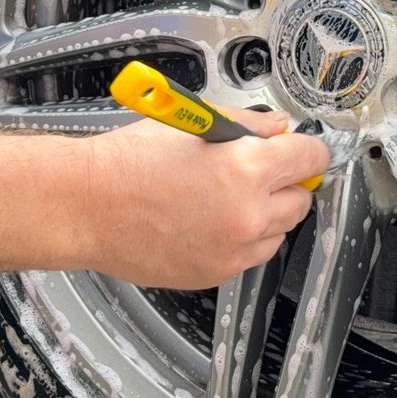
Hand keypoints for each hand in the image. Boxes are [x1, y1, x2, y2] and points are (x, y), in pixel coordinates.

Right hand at [77, 108, 331, 289]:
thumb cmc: (127, 162)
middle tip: (255, 170)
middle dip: (284, 183)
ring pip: (278, 233)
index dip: (305, 149)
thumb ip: (247, 124)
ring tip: (222, 197)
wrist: (86, 206)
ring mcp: (233, 251)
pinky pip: (248, 256)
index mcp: (247, 169)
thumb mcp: (193, 123)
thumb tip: (277, 128)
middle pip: (300, 199)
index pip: (310, 157)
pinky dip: (238, 240)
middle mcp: (248, 215)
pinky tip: (205, 220)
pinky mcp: (215, 273)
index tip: (300, 149)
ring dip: (264, 215)